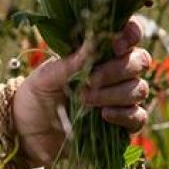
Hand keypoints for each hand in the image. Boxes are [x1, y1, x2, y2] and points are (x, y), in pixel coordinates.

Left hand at [12, 18, 150, 168]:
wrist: (28, 133)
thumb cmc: (36, 96)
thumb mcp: (48, 76)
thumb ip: (73, 61)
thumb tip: (95, 40)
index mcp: (99, 51)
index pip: (129, 34)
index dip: (130, 35)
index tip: (115, 45)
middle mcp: (115, 72)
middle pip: (140, 61)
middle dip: (116, 70)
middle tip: (89, 80)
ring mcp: (121, 98)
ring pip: (139, 89)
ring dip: (114, 94)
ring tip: (85, 99)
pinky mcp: (122, 124)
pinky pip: (138, 117)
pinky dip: (124, 115)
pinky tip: (104, 116)